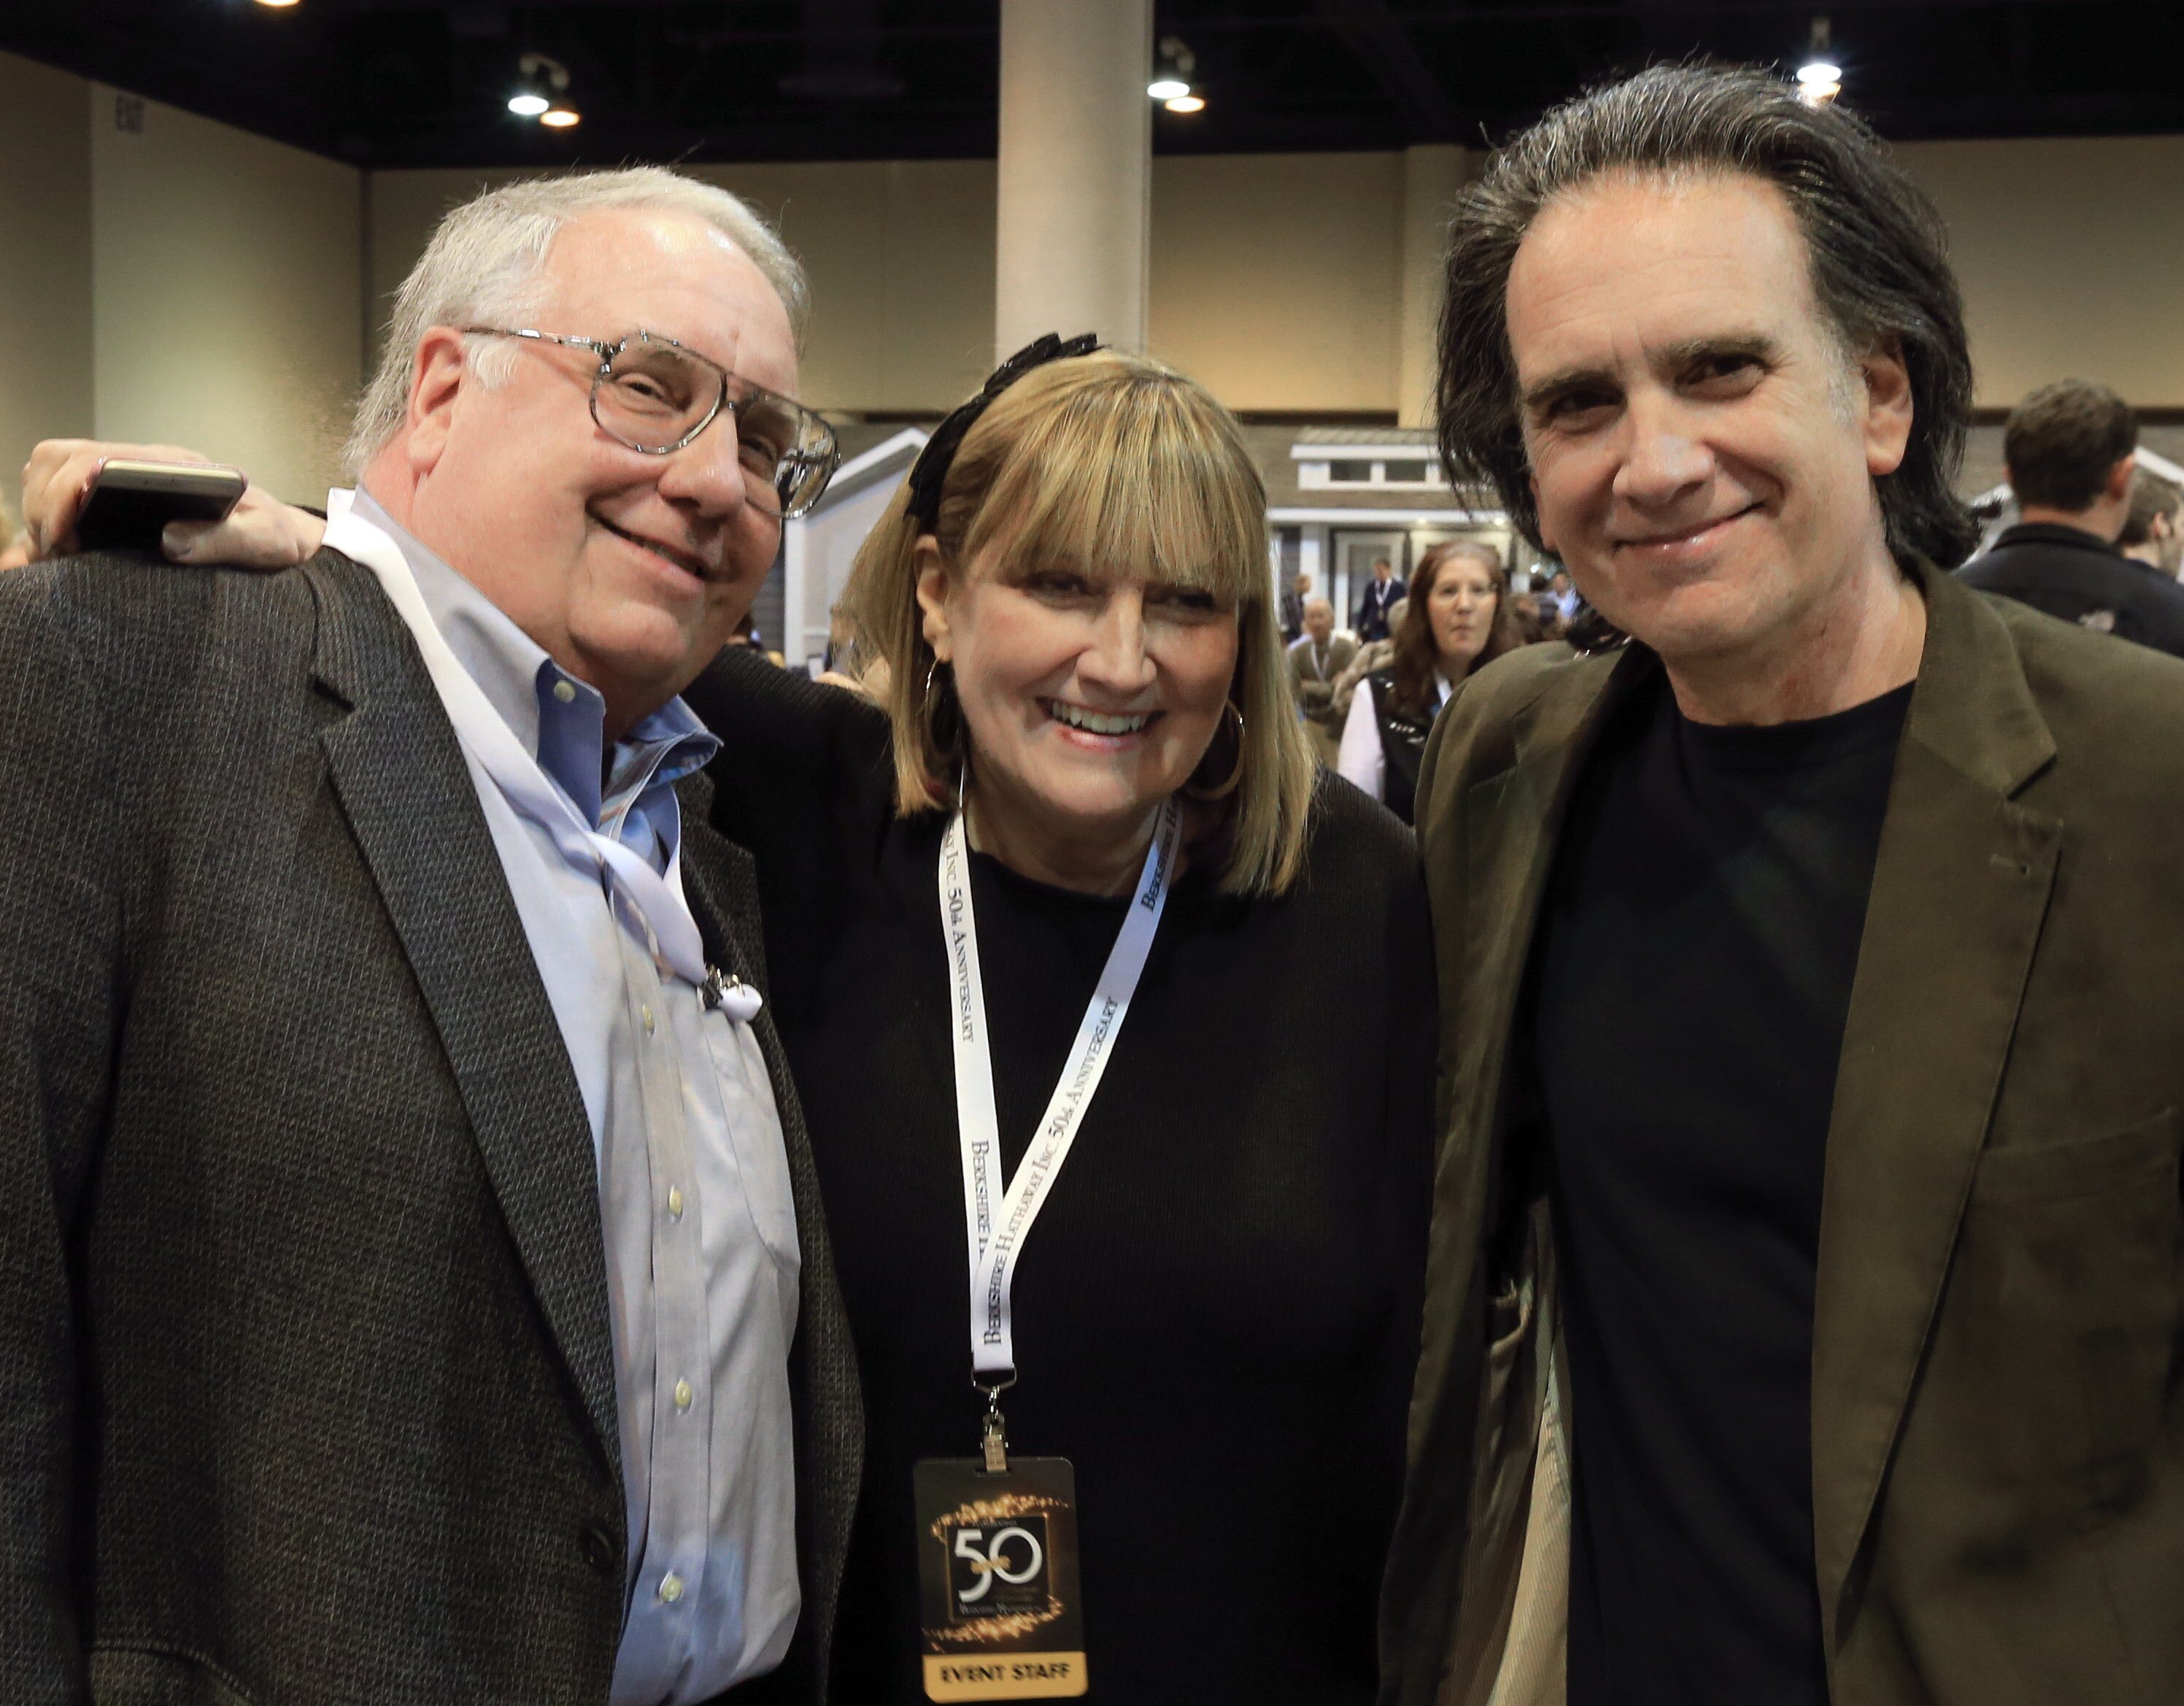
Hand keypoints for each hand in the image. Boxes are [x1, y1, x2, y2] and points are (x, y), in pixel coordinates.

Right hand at [19, 440, 326, 568]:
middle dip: (42, 506)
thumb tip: (170, 540)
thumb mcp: (265, 540)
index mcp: (170, 465)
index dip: (62, 495)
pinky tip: (51, 559)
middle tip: (57, 553)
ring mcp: (123, 482)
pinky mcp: (118, 505)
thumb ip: (225, 540)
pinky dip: (46, 527)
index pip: (89, 459)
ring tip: (56, 558)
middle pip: (57, 461)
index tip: (63, 539)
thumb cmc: (276, 535)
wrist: (284, 533)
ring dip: (40, 513)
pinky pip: (62, 503)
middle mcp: (138, 465)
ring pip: (51, 475)